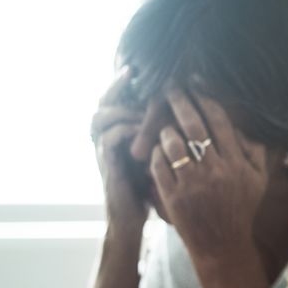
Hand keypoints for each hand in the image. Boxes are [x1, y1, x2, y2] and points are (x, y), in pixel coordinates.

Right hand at [90, 67, 149, 227]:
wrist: (132, 220)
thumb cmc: (148, 188)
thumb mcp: (157, 155)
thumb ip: (162, 134)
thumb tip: (186, 111)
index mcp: (117, 133)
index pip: (115, 99)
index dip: (123, 82)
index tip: (139, 67)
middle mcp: (106, 138)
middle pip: (103, 101)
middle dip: (118, 86)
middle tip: (133, 73)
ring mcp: (104, 151)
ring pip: (102, 115)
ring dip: (125, 107)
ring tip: (145, 104)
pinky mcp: (108, 165)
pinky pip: (110, 138)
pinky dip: (127, 128)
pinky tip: (143, 127)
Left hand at [150, 90, 267, 265]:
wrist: (222, 245)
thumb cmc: (240, 210)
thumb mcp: (258, 181)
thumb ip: (256, 152)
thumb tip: (247, 126)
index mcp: (237, 164)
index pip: (220, 122)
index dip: (206, 99)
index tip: (197, 84)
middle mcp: (215, 171)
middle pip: (194, 126)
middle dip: (180, 102)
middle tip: (170, 88)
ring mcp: (192, 183)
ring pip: (173, 143)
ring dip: (165, 128)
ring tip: (162, 122)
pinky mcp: (173, 196)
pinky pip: (159, 164)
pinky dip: (155, 152)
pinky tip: (156, 148)